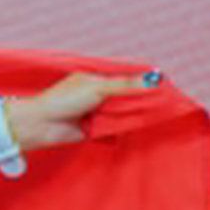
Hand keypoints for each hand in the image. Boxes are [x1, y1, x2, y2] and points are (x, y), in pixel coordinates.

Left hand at [7, 70, 159, 148]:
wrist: (42, 125)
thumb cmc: (62, 100)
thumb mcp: (97, 88)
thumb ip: (125, 86)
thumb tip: (152, 80)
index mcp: (96, 79)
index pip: (126, 79)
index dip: (144, 82)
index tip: (165, 85)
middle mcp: (98, 95)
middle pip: (127, 97)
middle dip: (143, 100)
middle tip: (167, 102)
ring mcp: (97, 112)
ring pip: (123, 113)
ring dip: (135, 115)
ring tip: (157, 115)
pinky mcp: (96, 130)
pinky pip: (116, 128)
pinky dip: (125, 128)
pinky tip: (139, 127)